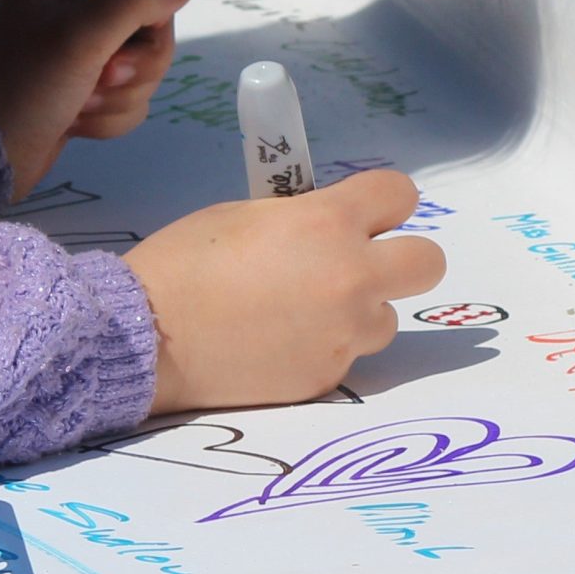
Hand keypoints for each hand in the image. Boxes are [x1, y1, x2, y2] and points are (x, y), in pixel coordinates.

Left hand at [0, 0, 194, 197]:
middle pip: (150, 17)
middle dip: (137, 58)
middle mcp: (73, 4)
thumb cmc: (25, 84)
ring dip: (123, 92)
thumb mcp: (82, 34)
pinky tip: (77, 122)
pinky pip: (130, 95)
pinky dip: (111, 114)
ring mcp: (81, 48)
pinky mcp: (86, 87)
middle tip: (105, 74)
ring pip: (144, 62)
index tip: (148, 21)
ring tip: (82, 104)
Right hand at [125, 171, 448, 414]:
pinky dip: (322, 348)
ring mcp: (343, 335)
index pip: (400, 195)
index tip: (367, 213)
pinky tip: (276, 345)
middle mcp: (351, 278)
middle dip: (402, 258)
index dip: (384, 203)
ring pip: (386, 318)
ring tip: (301, 313)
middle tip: (364, 264)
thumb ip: (303, 218)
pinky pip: (345, 356)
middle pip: (427, 262)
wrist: (146, 337)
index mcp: (329, 223)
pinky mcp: (325, 378)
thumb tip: (330, 228)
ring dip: (358, 312)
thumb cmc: (184, 262)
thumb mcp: (247, 215)